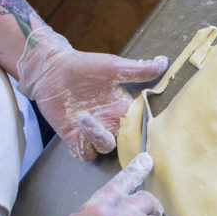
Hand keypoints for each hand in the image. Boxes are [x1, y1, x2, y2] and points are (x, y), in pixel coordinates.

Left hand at [16, 27, 167, 159]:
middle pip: (126, 143)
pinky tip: (79, 127)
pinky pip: (86, 154)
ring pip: (106, 148)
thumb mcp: (114, 67)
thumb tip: (164, 61)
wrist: (52, 69)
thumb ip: (139, 70)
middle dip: (123, 140)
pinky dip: (85, 146)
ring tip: (85, 117)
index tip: (144, 126)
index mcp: (124, 108)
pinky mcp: (75, 137)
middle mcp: (111, 122)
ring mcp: (93, 132)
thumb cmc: (84, 66)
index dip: (145, 130)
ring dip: (98, 137)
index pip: (142, 125)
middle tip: (113, 126)